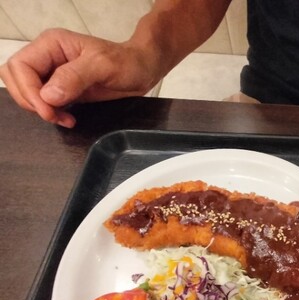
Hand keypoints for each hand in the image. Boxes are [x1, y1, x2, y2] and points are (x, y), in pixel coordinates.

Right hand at [0, 29, 158, 127]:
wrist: (142, 70)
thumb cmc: (127, 61)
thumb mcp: (103, 65)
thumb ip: (75, 77)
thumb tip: (49, 95)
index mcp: (52, 44)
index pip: (21, 66)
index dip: (29, 90)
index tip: (48, 109)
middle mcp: (48, 57)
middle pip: (16, 79)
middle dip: (31, 101)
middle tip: (54, 115)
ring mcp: (53, 74)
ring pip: (27, 92)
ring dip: (40, 110)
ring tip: (64, 118)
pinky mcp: (62, 90)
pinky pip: (43, 103)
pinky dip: (51, 113)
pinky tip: (67, 118)